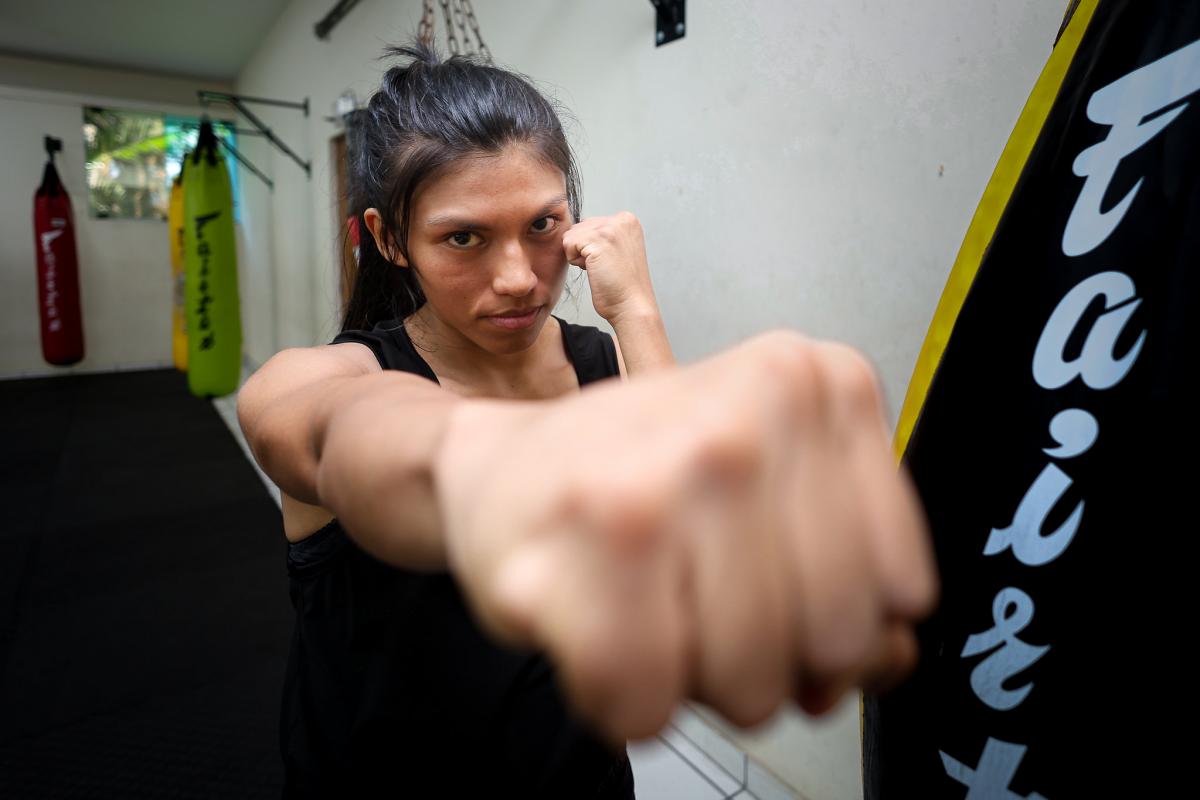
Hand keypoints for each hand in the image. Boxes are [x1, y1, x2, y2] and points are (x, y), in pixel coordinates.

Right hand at [433, 331, 937, 741]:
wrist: (498, 470)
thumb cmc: (639, 479)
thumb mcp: (774, 492)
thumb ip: (855, 567)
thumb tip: (888, 657)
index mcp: (813, 384)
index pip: (901, 591)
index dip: (841, 626)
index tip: (785, 597)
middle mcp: (748, 420)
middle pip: (831, 646)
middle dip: (769, 661)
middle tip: (705, 605)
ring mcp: (666, 479)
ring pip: (747, 687)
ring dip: (692, 682)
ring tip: (648, 608)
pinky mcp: (586, 547)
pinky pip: (646, 707)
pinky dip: (620, 701)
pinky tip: (597, 629)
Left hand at [562, 211, 657, 323]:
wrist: (631, 306)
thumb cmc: (622, 285)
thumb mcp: (618, 249)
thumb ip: (602, 234)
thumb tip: (575, 230)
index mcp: (628, 220)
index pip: (590, 224)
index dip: (592, 247)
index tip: (610, 261)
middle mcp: (621, 220)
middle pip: (579, 227)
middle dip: (585, 249)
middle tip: (605, 267)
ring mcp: (609, 228)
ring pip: (571, 235)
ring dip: (579, 255)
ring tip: (601, 268)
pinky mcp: (597, 240)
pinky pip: (568, 244)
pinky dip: (575, 261)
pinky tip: (594, 270)